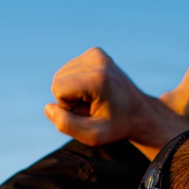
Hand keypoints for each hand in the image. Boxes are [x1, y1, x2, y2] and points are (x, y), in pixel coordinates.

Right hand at [44, 47, 188, 158]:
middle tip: (91, 107)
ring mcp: (97, 53)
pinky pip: (69, 70)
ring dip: (73, 92)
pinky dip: (77, 83)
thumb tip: (48, 107)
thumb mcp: (93, 136)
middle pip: (58, 80)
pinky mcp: (95, 52)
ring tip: (94, 99)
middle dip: (69, 98)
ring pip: (61, 75)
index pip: (58, 88)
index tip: (89, 111)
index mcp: (98, 79)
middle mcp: (97, 60)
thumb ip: (66, 125)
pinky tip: (94, 91)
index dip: (68, 106)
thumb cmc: (116, 126)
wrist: (139, 112)